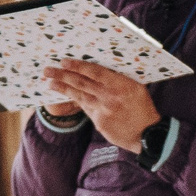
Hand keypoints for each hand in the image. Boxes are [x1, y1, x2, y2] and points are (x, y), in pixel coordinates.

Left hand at [39, 59, 158, 151]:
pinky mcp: (99, 122)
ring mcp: (104, 110)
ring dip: (63, 89)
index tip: (64, 62)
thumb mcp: (136, 88)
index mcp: (121, 84)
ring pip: (79, 96)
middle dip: (62, 75)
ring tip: (50, 83)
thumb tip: (98, 72)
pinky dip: (76, 101)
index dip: (78, 66)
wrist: (148, 133)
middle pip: (82, 83)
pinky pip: (86, 109)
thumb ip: (118, 80)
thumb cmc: (142, 107)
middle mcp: (111, 96)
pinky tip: (67, 96)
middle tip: (48, 70)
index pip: (95, 72)